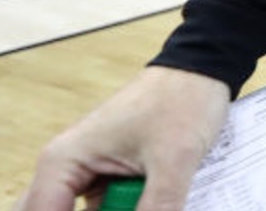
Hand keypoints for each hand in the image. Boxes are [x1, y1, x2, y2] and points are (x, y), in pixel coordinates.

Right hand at [14, 66, 230, 210]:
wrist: (203, 70)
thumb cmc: (182, 100)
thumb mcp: (174, 159)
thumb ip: (159, 207)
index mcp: (62, 162)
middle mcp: (64, 172)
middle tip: (138, 205)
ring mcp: (87, 178)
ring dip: (119, 210)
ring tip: (156, 193)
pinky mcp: (109, 181)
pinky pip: (108, 210)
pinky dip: (128, 210)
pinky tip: (160, 201)